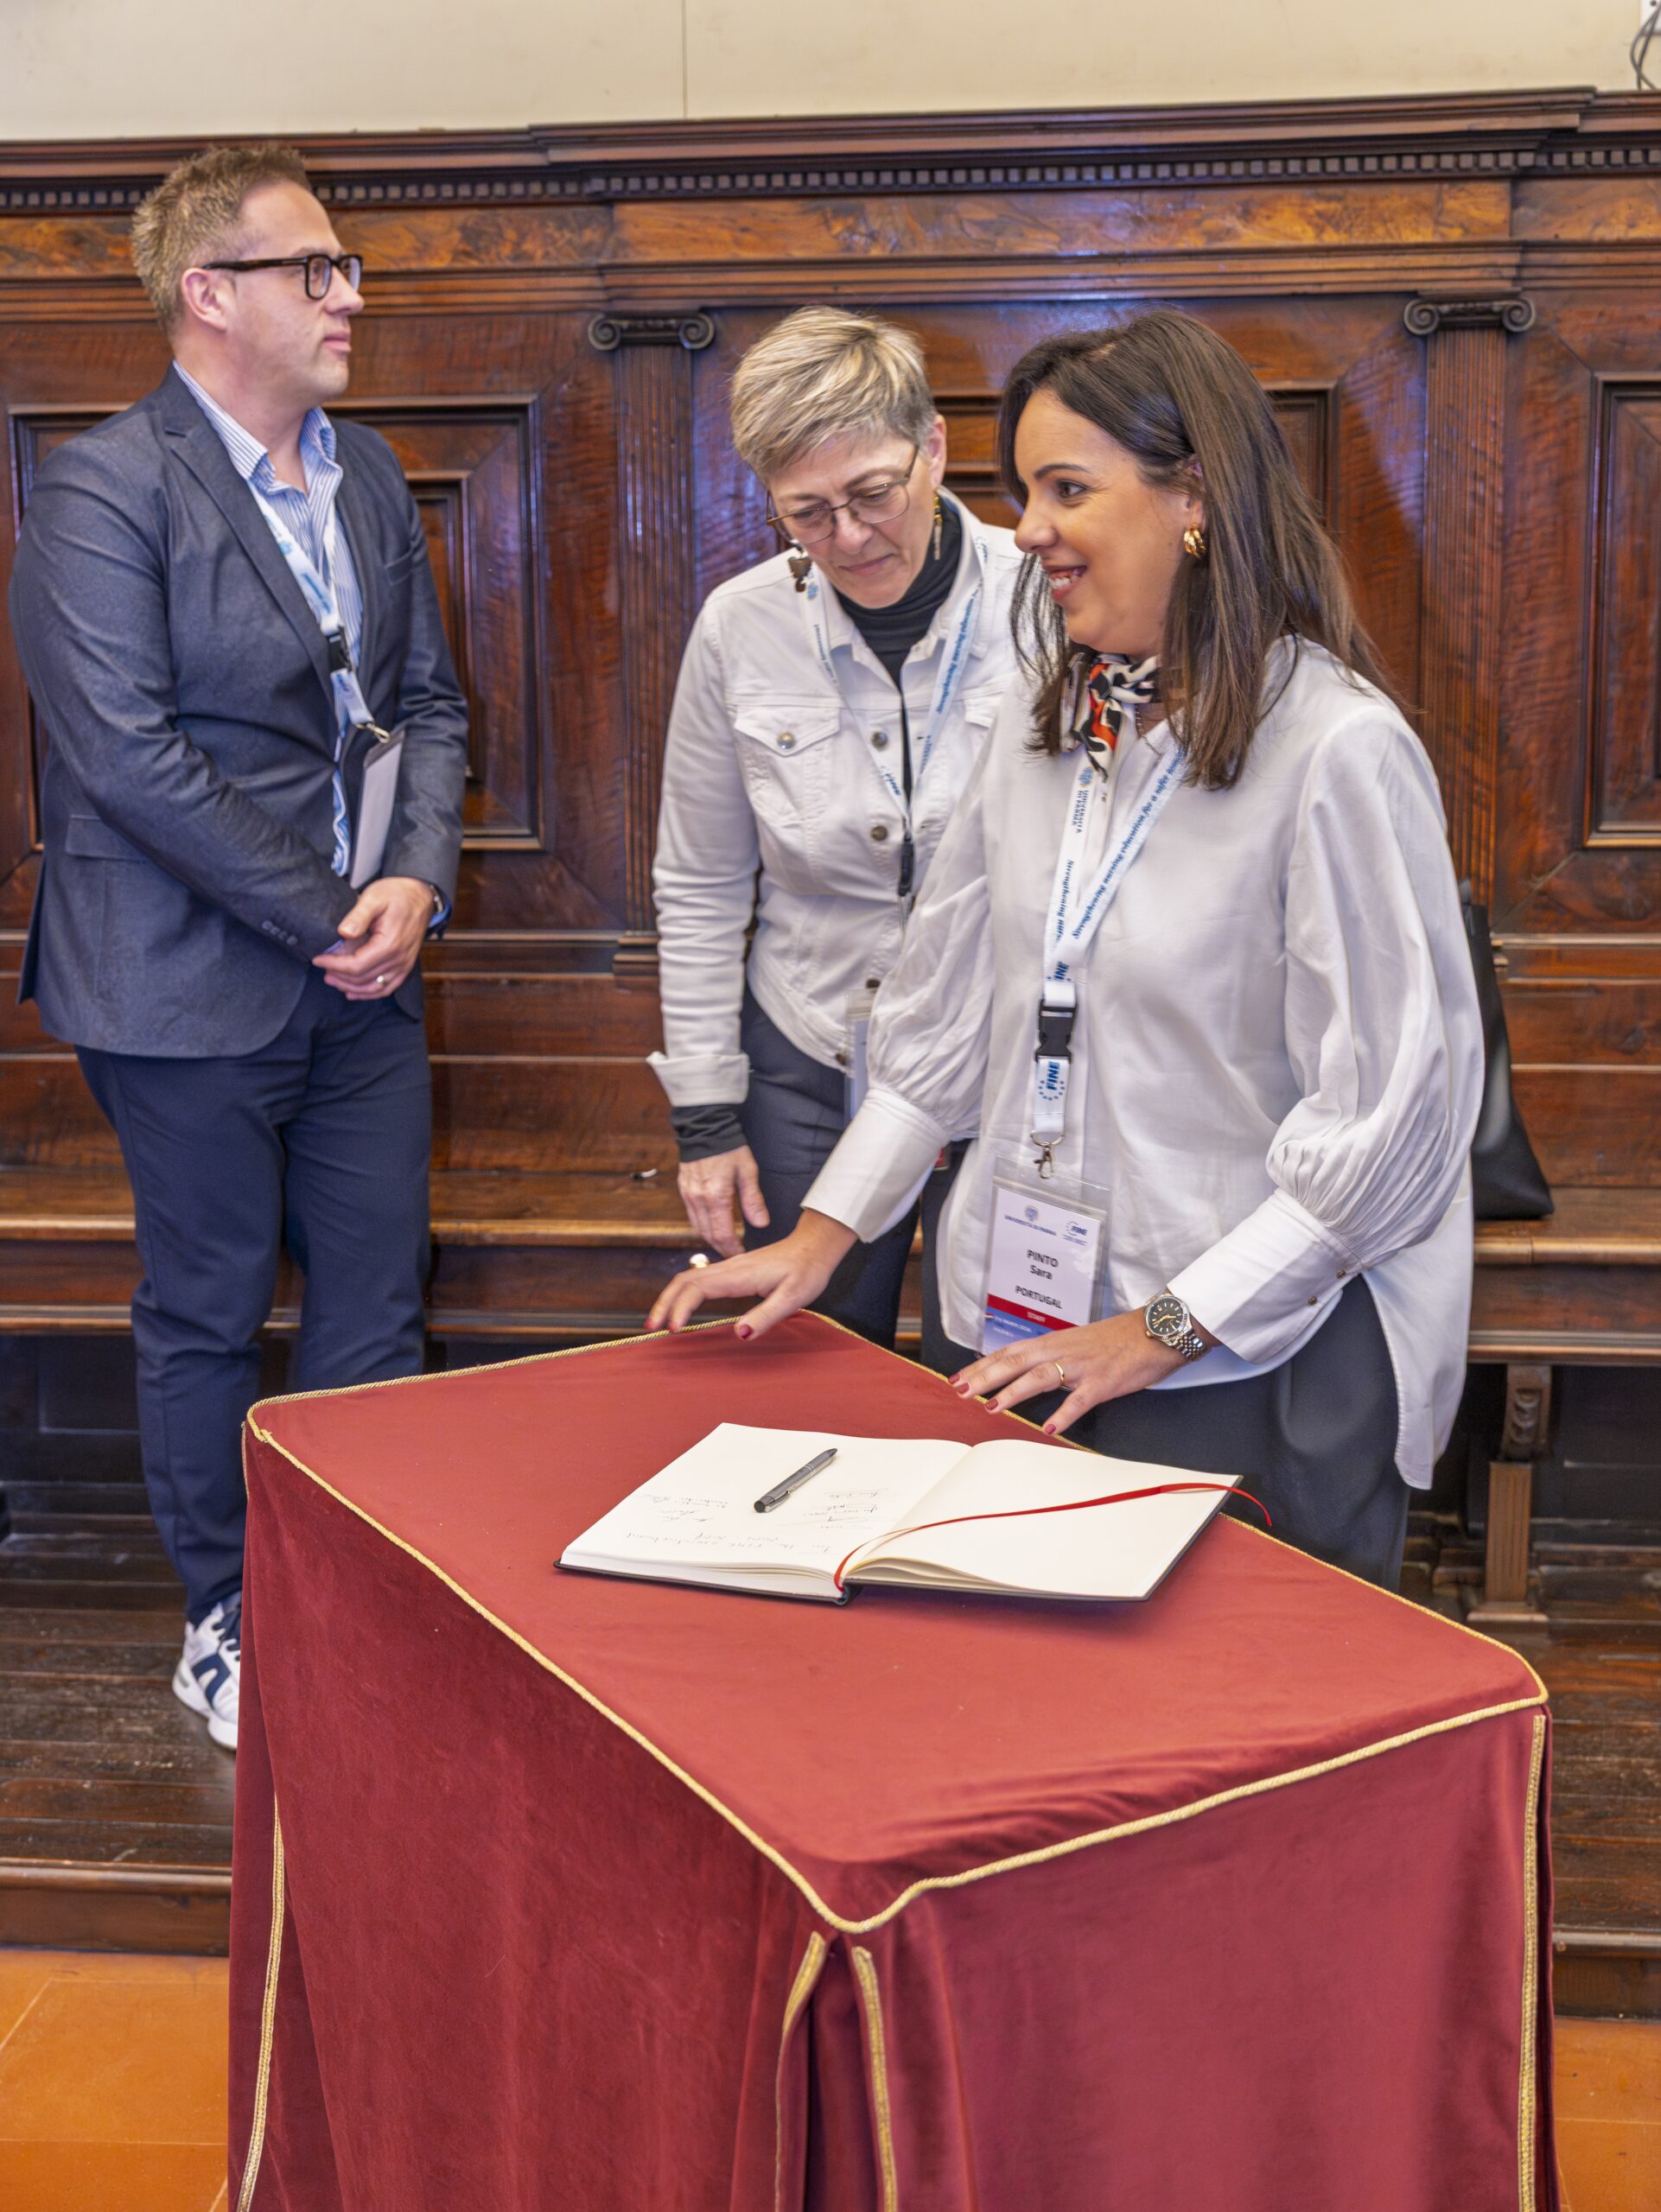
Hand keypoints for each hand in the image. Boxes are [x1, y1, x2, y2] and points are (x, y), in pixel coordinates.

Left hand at [312, 877, 434, 998]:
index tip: (318, 959)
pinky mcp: (406, 966)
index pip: (356, 965)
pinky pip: (387, 988)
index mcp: (390, 944)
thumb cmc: (396, 894)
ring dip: (351, 988)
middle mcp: (399, 959)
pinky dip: (369, 993)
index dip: (334, 965)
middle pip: (363, 979)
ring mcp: (404, 965)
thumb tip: (343, 933)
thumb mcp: (374, 898)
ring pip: (374, 987)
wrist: (420, 896)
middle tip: (322, 969)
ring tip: (333, 980)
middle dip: (339, 977)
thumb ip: (358, 916)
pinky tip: (354, 992)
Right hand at [647, 1210, 856, 1338]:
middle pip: (684, 1281)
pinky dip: (683, 1293)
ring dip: (670, 1298)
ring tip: (658, 1321)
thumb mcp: (793, 1297)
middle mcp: (729, 1268)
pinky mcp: (733, 1271)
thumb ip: (766, 1315)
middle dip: (664, 1303)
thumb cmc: (807, 1271)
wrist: (814, 1247)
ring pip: (689, 1278)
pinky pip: (699, 1279)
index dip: (680, 1308)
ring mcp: (729, 1268)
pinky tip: (681, 1307)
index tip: (673, 1329)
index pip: (697, 1288)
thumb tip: (739, 1333)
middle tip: (650, 1327)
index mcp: (739, 1275)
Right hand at [678, 1145, 769, 1259]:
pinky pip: (692, 1216)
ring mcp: (688, 1195)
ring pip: (697, 1228)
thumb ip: (753, 1200)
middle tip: (734, 1253)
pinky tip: (713, 1225)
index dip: (732, 1248)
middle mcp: (698, 1199)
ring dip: (710, 1239)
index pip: (722, 1234)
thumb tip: (761, 1223)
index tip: (741, 1254)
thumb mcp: (747, 1172)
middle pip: (708, 1235)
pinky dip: (702, 1226)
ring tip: (725, 1243)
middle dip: (721, 1248)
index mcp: (716, 1196)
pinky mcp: (684, 1190)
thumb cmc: (729, 1148)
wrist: (706, 1128)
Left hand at [949, 1307, 1217, 1436]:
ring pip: (1041, 1376)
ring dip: (1014, 1391)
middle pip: (1016, 1361)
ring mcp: (1082, 1366)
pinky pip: (1080, 1400)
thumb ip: (1052, 1357)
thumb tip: (1026, 1372)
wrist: (1155, 1331)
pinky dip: (1064, 1414)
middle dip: (985, 1376)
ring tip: (993, 1406)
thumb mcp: (1076, 1343)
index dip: (982, 1365)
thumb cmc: (1116, 1340)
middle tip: (960, 1391)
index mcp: (1054, 1342)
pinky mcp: (1104, 1382)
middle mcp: (1063, 1350)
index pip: (1009, 1352)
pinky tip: (1049, 1428)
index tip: (958, 1377)